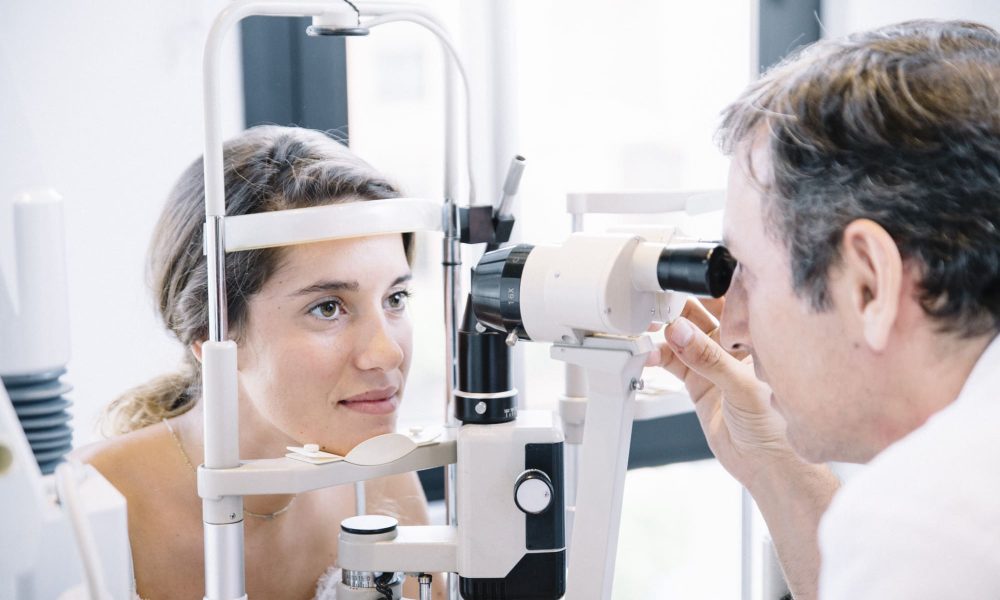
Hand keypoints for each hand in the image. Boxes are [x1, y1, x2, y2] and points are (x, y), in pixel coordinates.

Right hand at [647, 298, 796, 488]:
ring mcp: (714, 363)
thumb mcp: (743, 387)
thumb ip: (709, 359)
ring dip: (665, 332)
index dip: (702, 290)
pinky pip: (674, 361)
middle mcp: (735, 345)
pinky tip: (649, 354)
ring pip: (684, 337)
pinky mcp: (698, 382)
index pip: (727, 301)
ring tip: (648, 330)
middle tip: (654, 305)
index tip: (677, 287)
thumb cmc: (777, 427)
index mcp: (755, 335)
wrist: (767, 465)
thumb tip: (680, 332)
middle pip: (700, 314)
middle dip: (677, 308)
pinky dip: (659, 356)